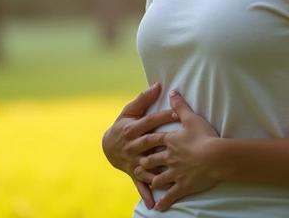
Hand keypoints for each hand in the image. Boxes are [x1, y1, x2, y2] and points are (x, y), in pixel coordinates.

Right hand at [102, 82, 178, 209]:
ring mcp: (133, 161)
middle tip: (181, 138)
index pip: (149, 122)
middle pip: (150, 141)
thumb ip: (143, 99)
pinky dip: (147, 193)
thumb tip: (158, 85)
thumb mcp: (128, 111)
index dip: (162, 117)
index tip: (176, 113)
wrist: (107, 148)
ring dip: (159, 167)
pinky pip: (141, 184)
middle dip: (164, 139)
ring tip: (173, 170)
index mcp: (131, 129)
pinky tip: (156, 202)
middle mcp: (132, 146)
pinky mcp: (134, 173)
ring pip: (147, 163)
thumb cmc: (122, 126)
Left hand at [134, 90, 221, 210]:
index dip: (147, 142)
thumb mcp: (191, 118)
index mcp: (169, 142)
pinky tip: (158, 206)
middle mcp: (168, 158)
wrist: (215, 156)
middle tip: (138, 164)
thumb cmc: (204, 137)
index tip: (140, 142)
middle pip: (152, 161)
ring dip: (151, 180)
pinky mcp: (182, 186)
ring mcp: (174, 173)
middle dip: (144, 163)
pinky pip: (170, 196)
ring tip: (146, 181)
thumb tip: (172, 91)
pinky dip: (163, 202)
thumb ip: (180, 105)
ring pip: (157, 178)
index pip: (154, 141)